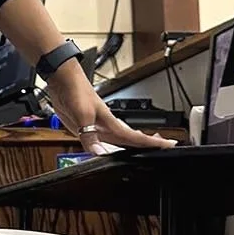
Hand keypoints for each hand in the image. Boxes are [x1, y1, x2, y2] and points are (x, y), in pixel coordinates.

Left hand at [44, 63, 175, 155]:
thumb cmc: (76, 91)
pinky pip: (105, 139)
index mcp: (111, 123)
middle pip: (132, 139)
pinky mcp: (88, 127)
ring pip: (121, 139)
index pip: (136, 137)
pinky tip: (111, 147)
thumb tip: (100, 154)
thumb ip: (90, 137)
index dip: (153, 143)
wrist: (62, 80)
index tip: (171, 145)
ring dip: (133, 144)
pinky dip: (113, 144)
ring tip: (145, 149)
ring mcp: (98, 126)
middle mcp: (108, 125)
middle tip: (165, 148)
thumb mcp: (82, 115)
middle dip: (149, 144)